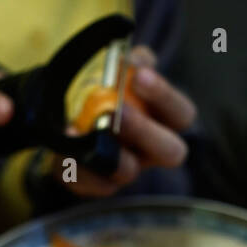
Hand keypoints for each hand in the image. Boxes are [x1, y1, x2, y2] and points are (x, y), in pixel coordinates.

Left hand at [63, 46, 196, 197]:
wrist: (72, 117)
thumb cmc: (107, 89)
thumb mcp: (121, 68)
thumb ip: (129, 61)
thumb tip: (129, 60)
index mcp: (165, 120)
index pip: (182, 114)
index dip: (164, 97)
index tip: (139, 76)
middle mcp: (153, 150)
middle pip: (170, 152)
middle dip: (144, 130)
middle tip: (117, 111)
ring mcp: (128, 171)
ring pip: (128, 172)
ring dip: (109, 151)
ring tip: (84, 129)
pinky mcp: (99, 185)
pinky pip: (91, 184)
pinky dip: (76, 166)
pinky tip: (64, 145)